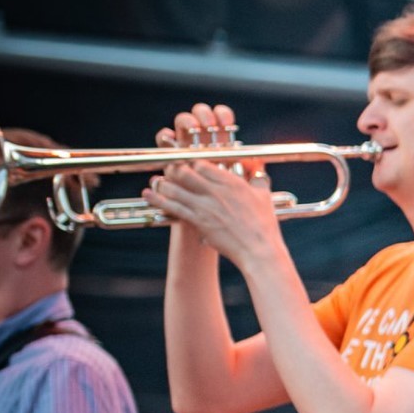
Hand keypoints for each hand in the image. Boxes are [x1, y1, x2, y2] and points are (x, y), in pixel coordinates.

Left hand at [144, 103, 281, 266]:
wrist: (259, 250)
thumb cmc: (264, 225)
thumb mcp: (264, 197)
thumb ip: (259, 179)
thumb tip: (259, 170)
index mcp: (232, 182)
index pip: (202, 163)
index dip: (190, 162)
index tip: (187, 164)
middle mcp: (216, 191)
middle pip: (184, 171)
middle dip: (173, 168)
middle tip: (169, 170)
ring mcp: (205, 206)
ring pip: (174, 187)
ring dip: (162, 183)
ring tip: (156, 181)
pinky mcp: (198, 221)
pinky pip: (172, 206)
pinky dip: (157, 199)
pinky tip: (148, 194)